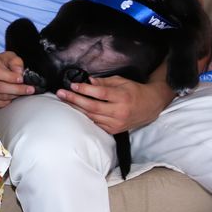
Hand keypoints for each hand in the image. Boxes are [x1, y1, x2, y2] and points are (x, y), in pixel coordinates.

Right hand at [0, 51, 33, 109]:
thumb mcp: (8, 58)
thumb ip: (15, 62)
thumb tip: (19, 72)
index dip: (10, 77)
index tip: (21, 79)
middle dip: (17, 89)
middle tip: (29, 89)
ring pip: (1, 96)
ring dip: (14, 95)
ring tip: (23, 92)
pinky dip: (8, 101)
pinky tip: (12, 96)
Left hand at [56, 76, 173, 134]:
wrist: (151, 106)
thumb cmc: (134, 91)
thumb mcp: (121, 81)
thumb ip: (104, 82)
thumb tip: (88, 81)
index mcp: (122, 97)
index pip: (99, 94)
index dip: (84, 90)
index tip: (72, 85)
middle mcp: (120, 111)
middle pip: (92, 107)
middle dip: (74, 100)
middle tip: (61, 93)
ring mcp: (117, 123)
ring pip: (92, 117)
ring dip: (76, 109)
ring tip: (64, 101)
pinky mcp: (114, 130)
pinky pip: (96, 124)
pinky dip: (85, 118)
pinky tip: (75, 111)